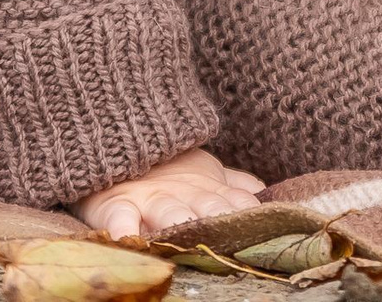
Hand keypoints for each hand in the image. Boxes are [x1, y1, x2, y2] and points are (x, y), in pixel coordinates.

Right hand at [74, 146, 265, 239]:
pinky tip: (126, 238)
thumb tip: (265, 193)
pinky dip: (122, 228)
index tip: (263, 223)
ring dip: (178, 221)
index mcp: (209, 190)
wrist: (121, 143)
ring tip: (184, 232)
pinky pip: (119, 217)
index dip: (248, 213)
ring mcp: (150, 199)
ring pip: (168, 212)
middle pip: (206, 208)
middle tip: (228, 229)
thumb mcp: (207, 173)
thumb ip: (235, 185)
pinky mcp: (117, 204)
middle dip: (219, 219)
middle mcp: (184, 195)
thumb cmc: (170, 167)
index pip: (235, 203)